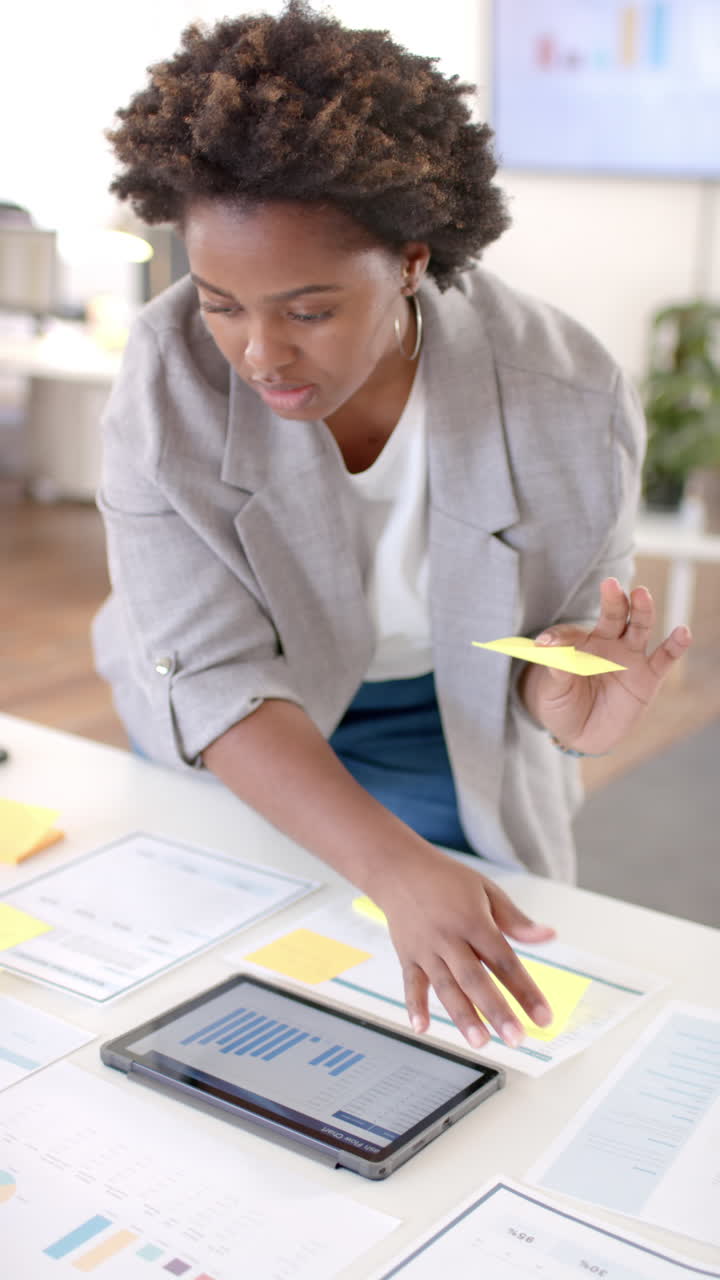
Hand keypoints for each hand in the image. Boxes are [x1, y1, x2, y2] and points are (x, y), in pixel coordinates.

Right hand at [373, 848, 555, 1048]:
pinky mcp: (407, 956)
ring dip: (462, 1016)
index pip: (505, 961)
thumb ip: (516, 920)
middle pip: (475, 980)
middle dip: (496, 1011)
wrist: (399, 868)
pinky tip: (422, 1028)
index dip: (525, 991)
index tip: (543, 1017)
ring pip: (445, 987)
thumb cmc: (446, 880)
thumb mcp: (486, 891)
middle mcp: (449, 938)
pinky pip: (411, 984)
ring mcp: (426, 949)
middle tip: (515, 1038)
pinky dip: (415, 1006)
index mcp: (474, 921)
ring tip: (480, 1042)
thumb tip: (548, 936)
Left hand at [523, 578, 691, 755]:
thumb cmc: (562, 704)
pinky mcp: (648, 677)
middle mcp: (607, 642)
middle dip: (613, 600)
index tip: (543, 645)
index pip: (570, 632)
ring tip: (641, 595)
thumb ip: (556, 669)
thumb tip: (548, 649)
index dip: (558, 637)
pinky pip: (664, 658)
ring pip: (639, 628)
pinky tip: (683, 631)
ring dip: (642, 610)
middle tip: (610, 584)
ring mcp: (629, 657)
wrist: (582, 733)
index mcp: (579, 641)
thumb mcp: (553, 690)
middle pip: (613, 615)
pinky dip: (675, 644)